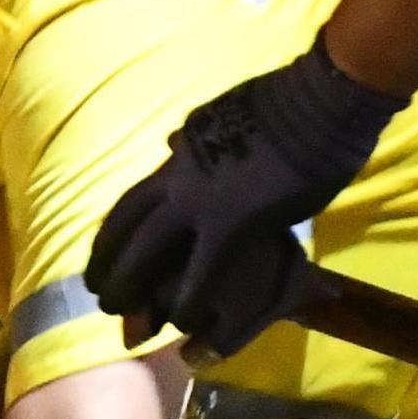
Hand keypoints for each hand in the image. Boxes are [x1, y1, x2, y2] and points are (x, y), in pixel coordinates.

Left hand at [84, 41, 402, 358]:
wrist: (323, 97)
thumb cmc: (295, 100)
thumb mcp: (229, 114)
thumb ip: (203, 137)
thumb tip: (176, 141)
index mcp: (184, 145)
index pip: (139, 191)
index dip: (119, 225)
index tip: (107, 248)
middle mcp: (179, 170)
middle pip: (127, 219)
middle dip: (106, 256)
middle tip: (94, 288)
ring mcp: (200, 196)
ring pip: (146, 247)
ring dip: (128, 282)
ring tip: (118, 312)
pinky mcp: (231, 221)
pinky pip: (199, 271)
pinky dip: (187, 299)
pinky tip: (182, 321)